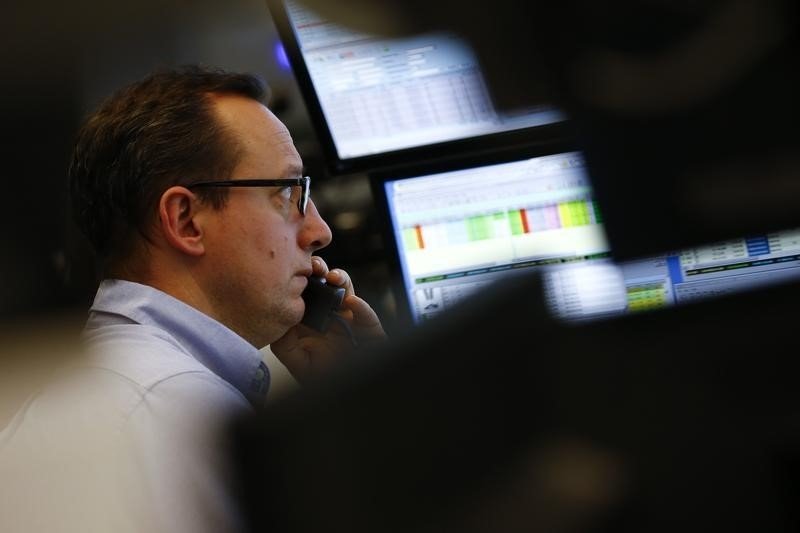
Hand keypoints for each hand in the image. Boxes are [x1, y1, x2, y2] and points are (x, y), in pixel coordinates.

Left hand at [270, 256, 385, 382]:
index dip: (303, 277)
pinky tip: (352, 303)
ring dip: (341, 279)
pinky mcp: (371, 331)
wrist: (344, 394)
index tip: (295, 269)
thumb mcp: (297, 360)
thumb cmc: (323, 376)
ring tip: (332, 278)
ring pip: (349, 292)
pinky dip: (361, 307)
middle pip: (329, 285)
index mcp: (317, 318)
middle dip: (321, 271)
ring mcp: (353, 320)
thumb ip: (284, 343)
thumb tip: (280, 322)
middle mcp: (335, 315)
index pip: (310, 291)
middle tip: (313, 267)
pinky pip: (368, 316)